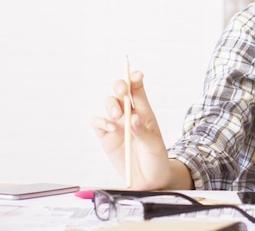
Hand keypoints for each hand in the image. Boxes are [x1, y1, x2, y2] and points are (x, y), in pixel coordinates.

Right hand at [92, 71, 171, 189]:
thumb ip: (144, 132)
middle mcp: (129, 115)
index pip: (138, 90)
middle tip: (122, 92)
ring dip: (111, 105)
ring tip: (118, 116)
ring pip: (108, 104)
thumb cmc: (156, 159)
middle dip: (119, 86)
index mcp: (144, 112)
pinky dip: (101, 122)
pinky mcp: (106, 137)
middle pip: (120, 92)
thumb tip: (133, 118)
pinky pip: (98, 123)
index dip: (135, 79)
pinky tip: (111, 128)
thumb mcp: (155, 145)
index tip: (136, 75)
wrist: (149, 180)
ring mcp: (116, 125)